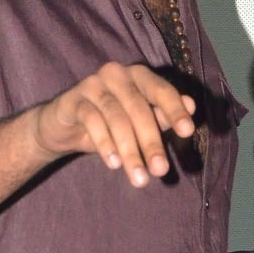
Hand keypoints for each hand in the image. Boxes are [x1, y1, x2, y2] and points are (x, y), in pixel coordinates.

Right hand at [32, 62, 196, 187]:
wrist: (61, 128)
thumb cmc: (107, 124)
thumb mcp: (137, 123)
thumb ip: (161, 115)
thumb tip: (192, 107)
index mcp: (138, 76)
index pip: (161, 91)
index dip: (175, 110)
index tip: (188, 132)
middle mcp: (117, 74)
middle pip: (139, 108)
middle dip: (151, 142)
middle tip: (161, 171)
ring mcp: (93, 84)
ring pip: (116, 117)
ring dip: (129, 150)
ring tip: (139, 178)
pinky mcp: (73, 99)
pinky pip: (92, 120)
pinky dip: (104, 143)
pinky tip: (113, 164)